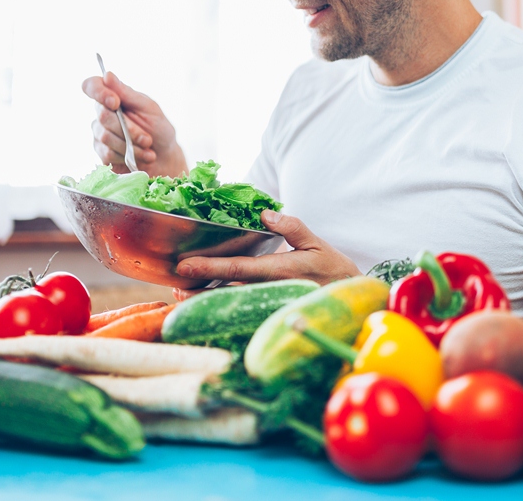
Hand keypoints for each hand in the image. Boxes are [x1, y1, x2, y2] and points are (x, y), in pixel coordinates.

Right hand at [82, 71, 186, 176]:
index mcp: (113, 97)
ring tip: (148, 148)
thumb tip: (107, 74)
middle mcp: (102, 113)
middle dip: (129, 129)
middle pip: (103, 116)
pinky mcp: (102, 153)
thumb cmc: (158, 129)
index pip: (92, 86)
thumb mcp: (149, 108)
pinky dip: (128, 156)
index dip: (99, 92)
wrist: (164, 157)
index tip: (115, 102)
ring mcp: (100, 133)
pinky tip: (141, 157)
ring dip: (131, 145)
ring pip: (106, 137)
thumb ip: (127, 93)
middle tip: (147, 138)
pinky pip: (108, 153)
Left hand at [172, 210, 359, 298]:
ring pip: (231, 301)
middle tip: (175, 285)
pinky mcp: (268, 308)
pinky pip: (240, 306)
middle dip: (199, 289)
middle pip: (226, 290)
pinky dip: (219, 303)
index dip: (210, 267)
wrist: (348, 298)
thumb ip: (292, 227)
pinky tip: (203, 298)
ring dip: (205, 298)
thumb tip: (266, 213)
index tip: (185, 266)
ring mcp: (268, 302)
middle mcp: (269, 289)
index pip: (238, 268)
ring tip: (182, 292)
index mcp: (279, 270)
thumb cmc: (331, 268)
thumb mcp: (316, 243)